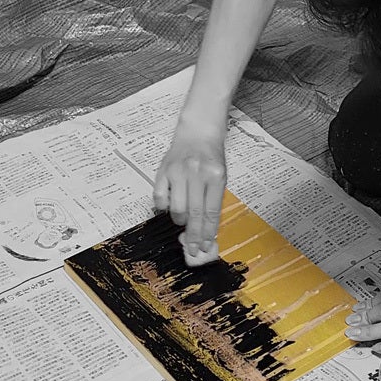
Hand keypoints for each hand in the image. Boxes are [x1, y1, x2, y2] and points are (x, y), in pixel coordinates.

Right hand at [153, 120, 226, 265]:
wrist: (197, 132)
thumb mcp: (220, 176)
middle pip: (195, 213)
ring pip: (176, 208)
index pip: (211, 211)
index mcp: (215, 176)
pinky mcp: (163, 170)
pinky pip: (160, 197)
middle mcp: (196, 173)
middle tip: (192, 248)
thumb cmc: (210, 157)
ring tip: (183, 220)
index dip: (207, 232)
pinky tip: (169, 207)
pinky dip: (163, 207)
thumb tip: (207, 230)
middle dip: (193, 235)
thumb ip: (213, 200)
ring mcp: (178, 171)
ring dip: (180, 220)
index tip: (205, 245)